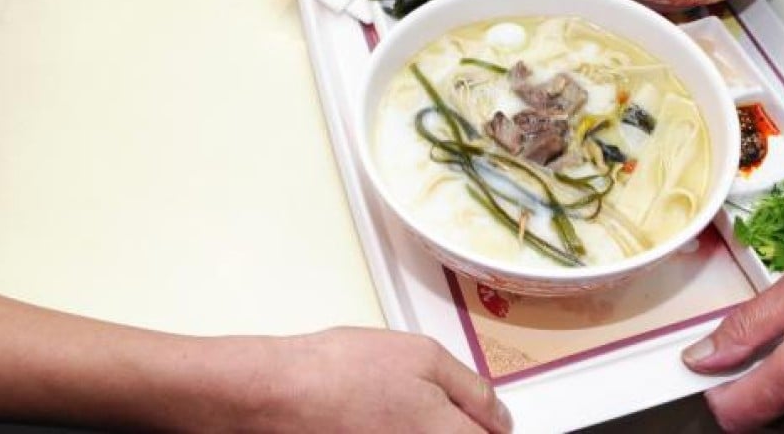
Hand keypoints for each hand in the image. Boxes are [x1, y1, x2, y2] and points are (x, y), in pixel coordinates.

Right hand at [233, 327, 512, 432]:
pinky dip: (401, 431)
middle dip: (460, 428)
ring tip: (399, 408)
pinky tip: (383, 418)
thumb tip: (502, 418)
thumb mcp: (424, 356)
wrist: (281, 392)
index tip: (486, 419)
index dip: (492, 427)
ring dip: (432, 428)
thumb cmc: (344, 371)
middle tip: (441, 407)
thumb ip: (474, 390)